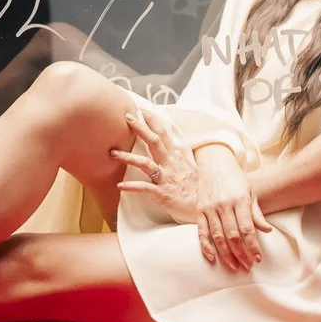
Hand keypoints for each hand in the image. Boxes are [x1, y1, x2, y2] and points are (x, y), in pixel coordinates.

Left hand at [115, 107, 272, 271]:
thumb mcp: (189, 171)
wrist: (207, 211)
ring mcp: (166, 179)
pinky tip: (120, 185)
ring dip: (128, 157)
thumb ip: (179, 160)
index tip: (143, 109)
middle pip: (155, 142)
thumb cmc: (197, 193)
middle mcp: (170, 165)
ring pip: (145, 164)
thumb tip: (174, 151)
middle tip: (128, 116)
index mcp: (175, 159)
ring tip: (113, 152)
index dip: (153, 121)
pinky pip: (145, 189)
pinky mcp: (163, 194)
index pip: (164, 135)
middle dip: (141, 128)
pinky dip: (131, 187)